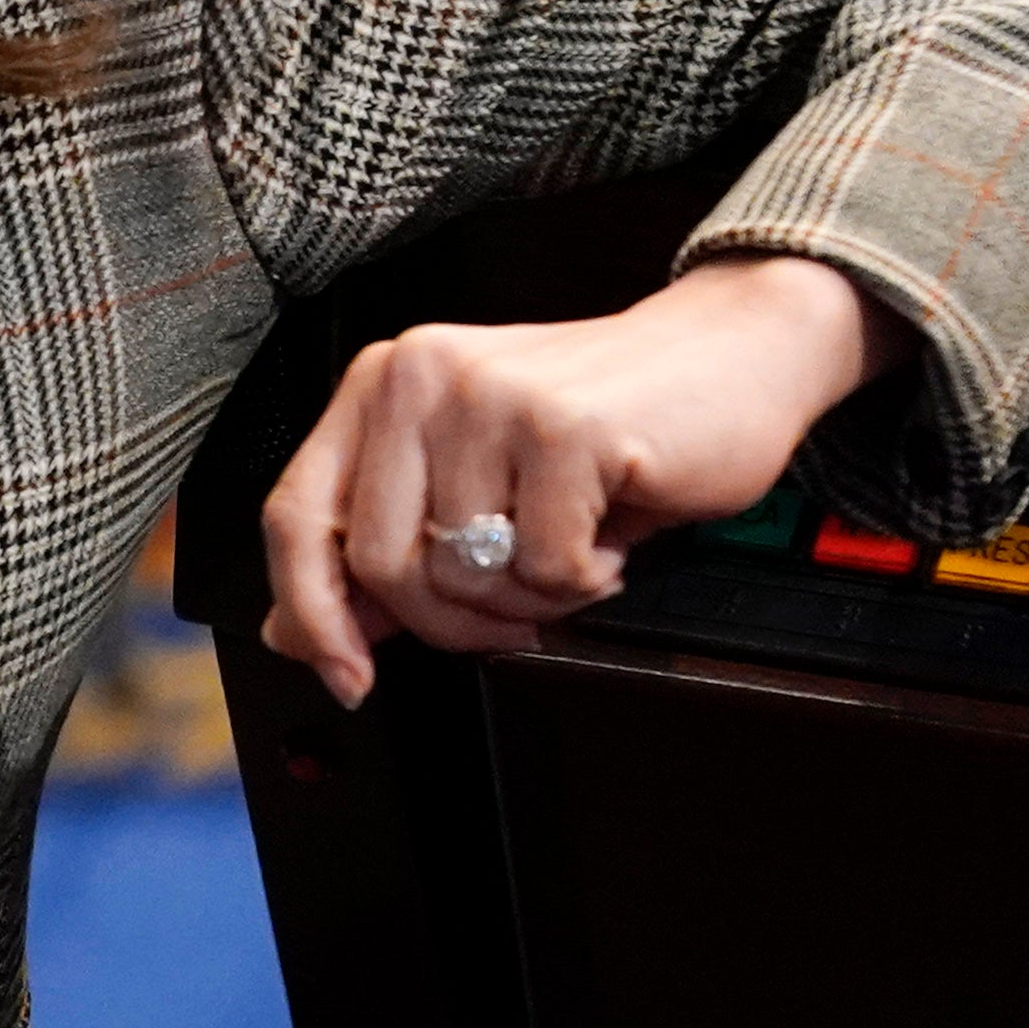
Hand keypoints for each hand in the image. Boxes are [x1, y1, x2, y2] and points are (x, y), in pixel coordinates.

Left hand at [258, 254, 904, 707]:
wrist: (733, 351)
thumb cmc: (605, 423)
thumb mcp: (480, 485)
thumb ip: (386, 548)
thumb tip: (296, 632)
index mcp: (382, 386)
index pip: (295, 516)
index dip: (312, 614)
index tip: (347, 676)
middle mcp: (420, 377)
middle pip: (378, 564)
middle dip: (450, 620)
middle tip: (515, 607)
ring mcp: (490, 396)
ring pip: (461, 576)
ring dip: (527, 602)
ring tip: (570, 554)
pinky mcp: (563, 427)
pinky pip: (545, 569)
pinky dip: (586, 582)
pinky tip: (610, 539)